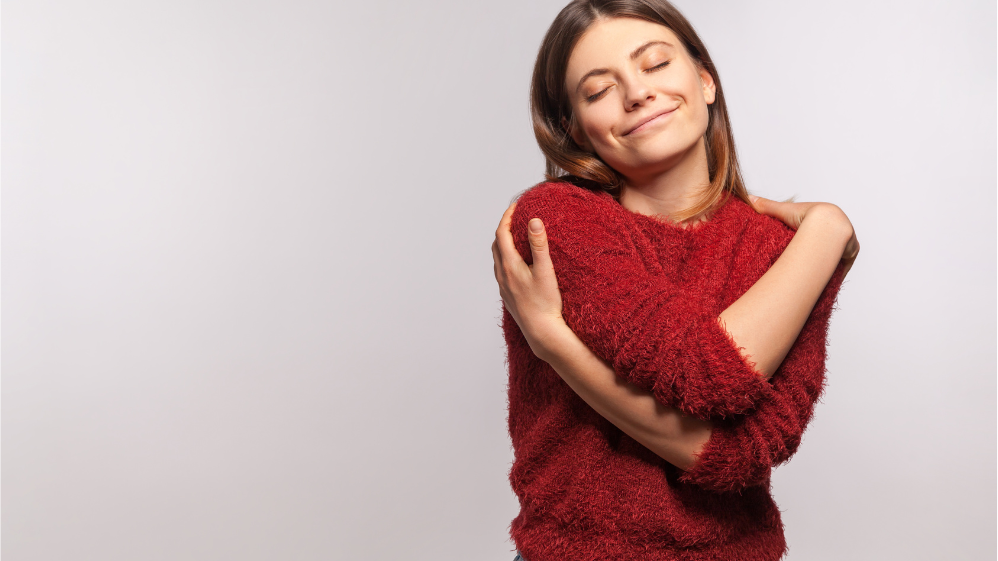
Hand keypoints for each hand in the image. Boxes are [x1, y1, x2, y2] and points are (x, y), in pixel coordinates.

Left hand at [492, 201, 566, 358]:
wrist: (541, 332)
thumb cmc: (545, 303)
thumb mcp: (545, 271)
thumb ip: (539, 245)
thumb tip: (533, 221)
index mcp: (509, 265)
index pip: (501, 233)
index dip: (507, 216)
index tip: (515, 206)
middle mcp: (502, 274)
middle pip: (496, 244)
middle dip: (504, 227)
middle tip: (516, 217)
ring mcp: (503, 286)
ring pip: (497, 258)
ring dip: (503, 243)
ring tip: (516, 236)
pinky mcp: (507, 295)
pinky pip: (501, 270)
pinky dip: (505, 258)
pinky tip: (517, 262)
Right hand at [749, 195, 859, 278]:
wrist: (827, 225)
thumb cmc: (807, 216)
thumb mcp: (784, 211)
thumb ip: (767, 206)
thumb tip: (749, 198)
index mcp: (826, 219)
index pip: (817, 232)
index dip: (808, 239)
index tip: (797, 248)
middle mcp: (837, 231)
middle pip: (827, 246)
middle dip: (819, 254)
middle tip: (804, 264)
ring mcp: (846, 243)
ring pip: (835, 256)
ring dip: (827, 264)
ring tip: (812, 274)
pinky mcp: (850, 254)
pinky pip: (841, 266)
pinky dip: (834, 271)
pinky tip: (824, 278)